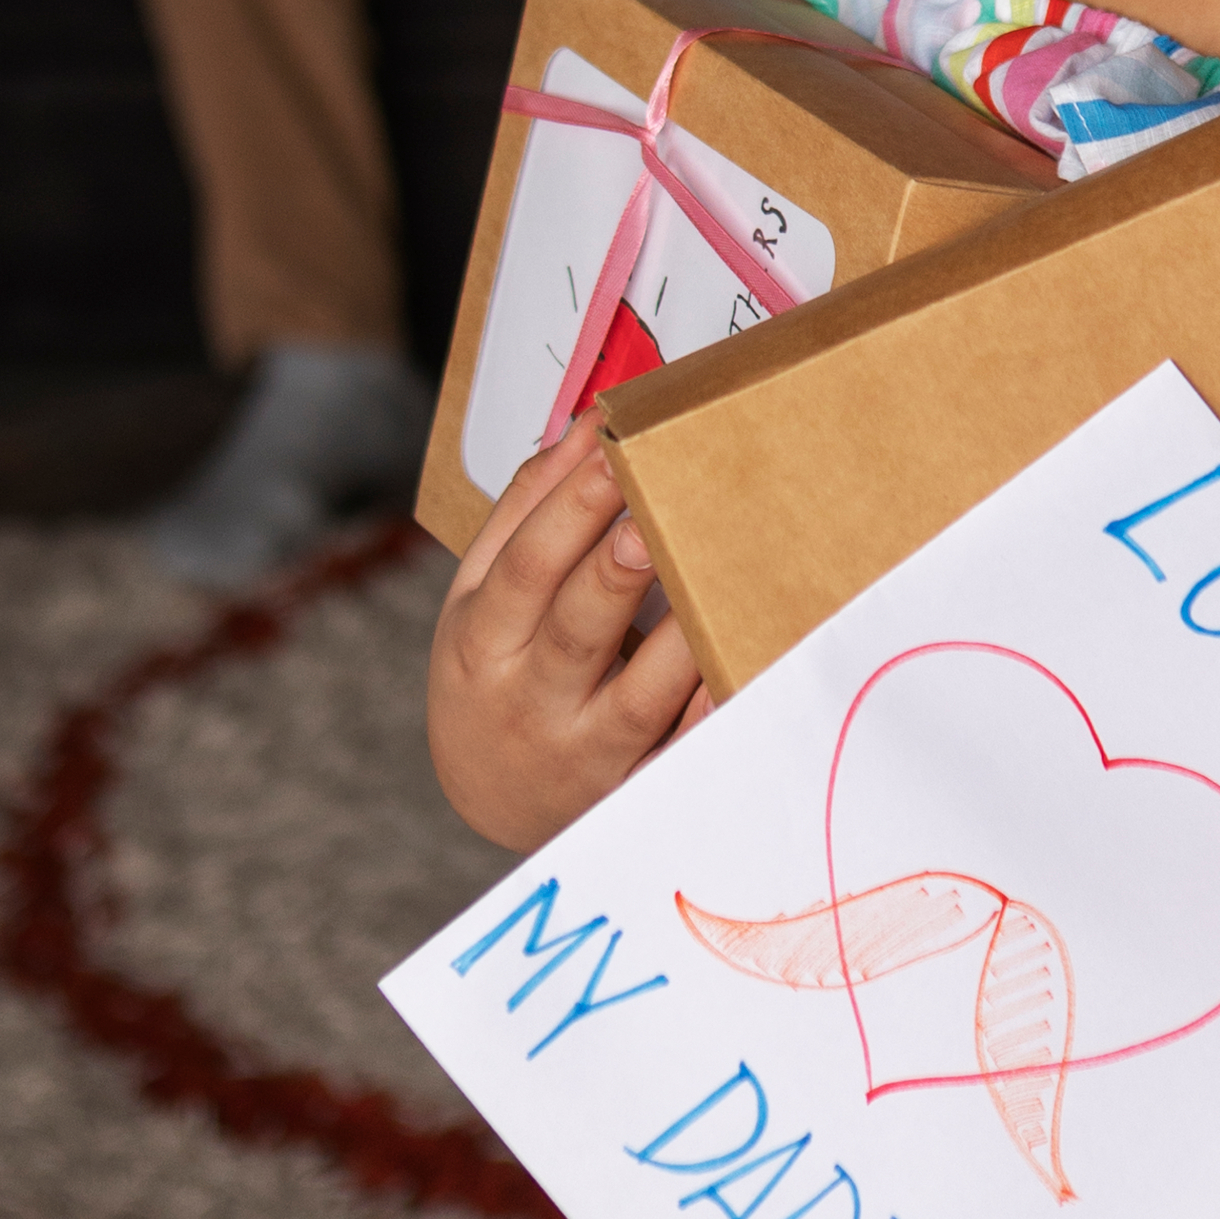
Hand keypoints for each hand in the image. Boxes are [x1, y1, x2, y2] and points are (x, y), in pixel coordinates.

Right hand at [429, 423, 709, 851]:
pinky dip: (710, 714)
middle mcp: (530, 700)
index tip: (615, 453)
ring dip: (681, 639)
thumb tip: (586, 424)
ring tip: (720, 575)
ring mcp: (584, 753)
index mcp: (483, 640)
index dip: (569, 510)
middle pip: (578, 628)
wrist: (489, 794)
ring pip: (640, 696)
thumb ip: (527, 510)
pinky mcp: (632, 788)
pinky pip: (680, 752)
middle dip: (618, 569)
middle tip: (660, 517)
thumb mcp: (480, 595)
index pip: (526, 567)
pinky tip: (739, 667)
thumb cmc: (494, 672)